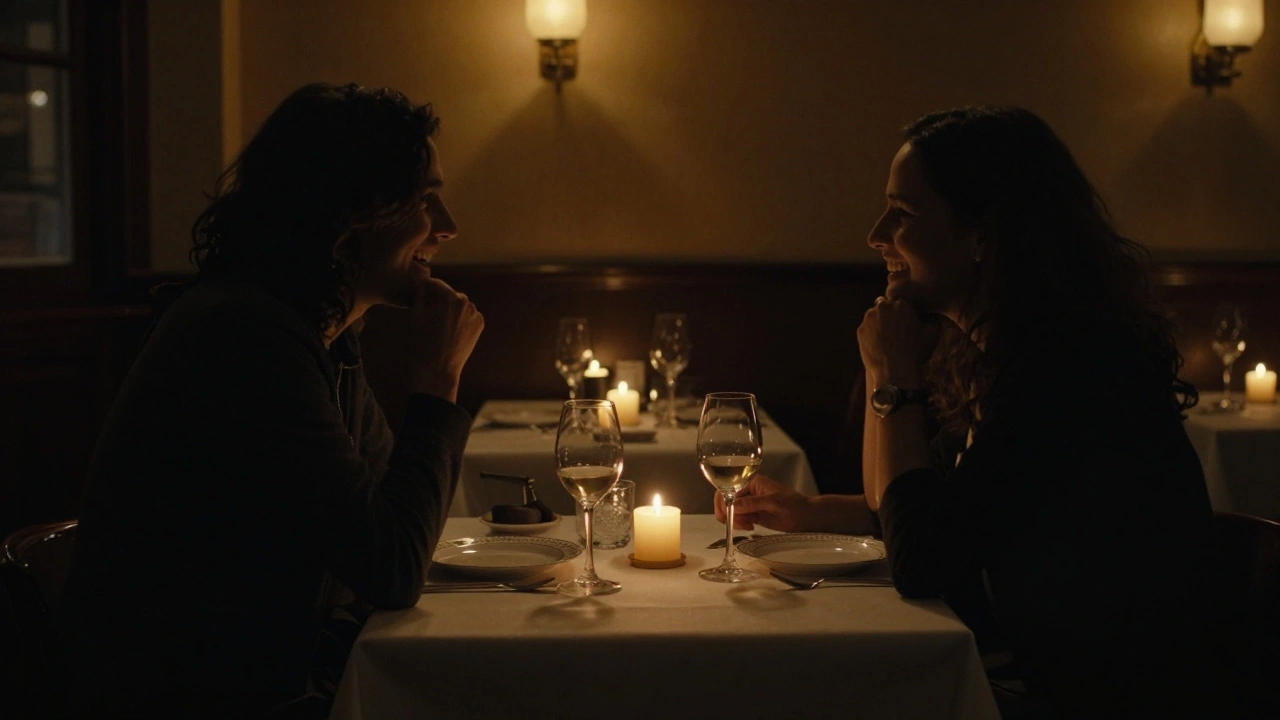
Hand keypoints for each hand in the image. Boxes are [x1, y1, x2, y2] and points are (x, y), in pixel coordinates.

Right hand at [407, 277, 483, 402]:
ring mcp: (476, 315)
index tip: (418, 285)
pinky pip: (466, 315)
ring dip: (449, 308)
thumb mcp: (416, 315)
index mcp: (452, 299)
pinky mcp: (479, 326)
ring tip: (435, 320)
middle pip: (449, 295)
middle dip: (438, 298)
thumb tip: (418, 277)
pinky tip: (446, 328)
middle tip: (425, 306)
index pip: (437, 285)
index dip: (425, 285)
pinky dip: (458, 318)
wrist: (437, 371)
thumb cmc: (421, 344)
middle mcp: (468, 304)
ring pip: (459, 305)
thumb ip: (419, 292)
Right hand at [714, 474, 814, 532]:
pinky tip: (750, 527)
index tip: (729, 516)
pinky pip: (737, 519)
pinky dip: (739, 525)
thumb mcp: (773, 502)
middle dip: (728, 514)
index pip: (728, 490)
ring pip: (730, 512)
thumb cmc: (793, 505)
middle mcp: (747, 491)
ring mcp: (749, 504)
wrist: (806, 517)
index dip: (725, 503)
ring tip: (748, 526)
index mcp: (751, 482)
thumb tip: (732, 506)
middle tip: (739, 523)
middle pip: (725, 501)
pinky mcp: (752, 515)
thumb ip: (752, 503)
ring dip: (734, 521)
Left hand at [857, 296, 938, 386]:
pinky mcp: (860, 330)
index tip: (906, 319)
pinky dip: (871, 333)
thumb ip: (933, 318)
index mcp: (902, 303)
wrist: (895, 372)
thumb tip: (931, 314)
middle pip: (884, 304)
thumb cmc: (916, 352)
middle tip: (895, 327)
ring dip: (879, 321)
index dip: (903, 309)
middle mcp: (883, 307)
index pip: (900, 300)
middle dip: (889, 313)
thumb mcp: (933, 333)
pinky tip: (879, 344)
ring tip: (887, 337)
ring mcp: (869, 318)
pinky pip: (866, 328)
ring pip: (873, 315)